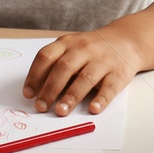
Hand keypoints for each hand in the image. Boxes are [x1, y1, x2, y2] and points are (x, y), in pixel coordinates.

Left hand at [23, 28, 140, 116]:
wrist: (126, 40)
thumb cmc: (90, 49)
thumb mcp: (71, 48)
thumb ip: (55, 64)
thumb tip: (37, 92)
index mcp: (67, 43)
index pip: (46, 57)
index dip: (35, 75)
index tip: (28, 94)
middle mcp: (84, 49)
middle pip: (64, 68)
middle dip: (50, 89)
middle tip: (41, 107)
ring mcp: (102, 60)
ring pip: (85, 78)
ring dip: (71, 96)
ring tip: (60, 111)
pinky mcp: (119, 73)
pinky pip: (109, 87)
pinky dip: (101, 99)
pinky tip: (93, 109)